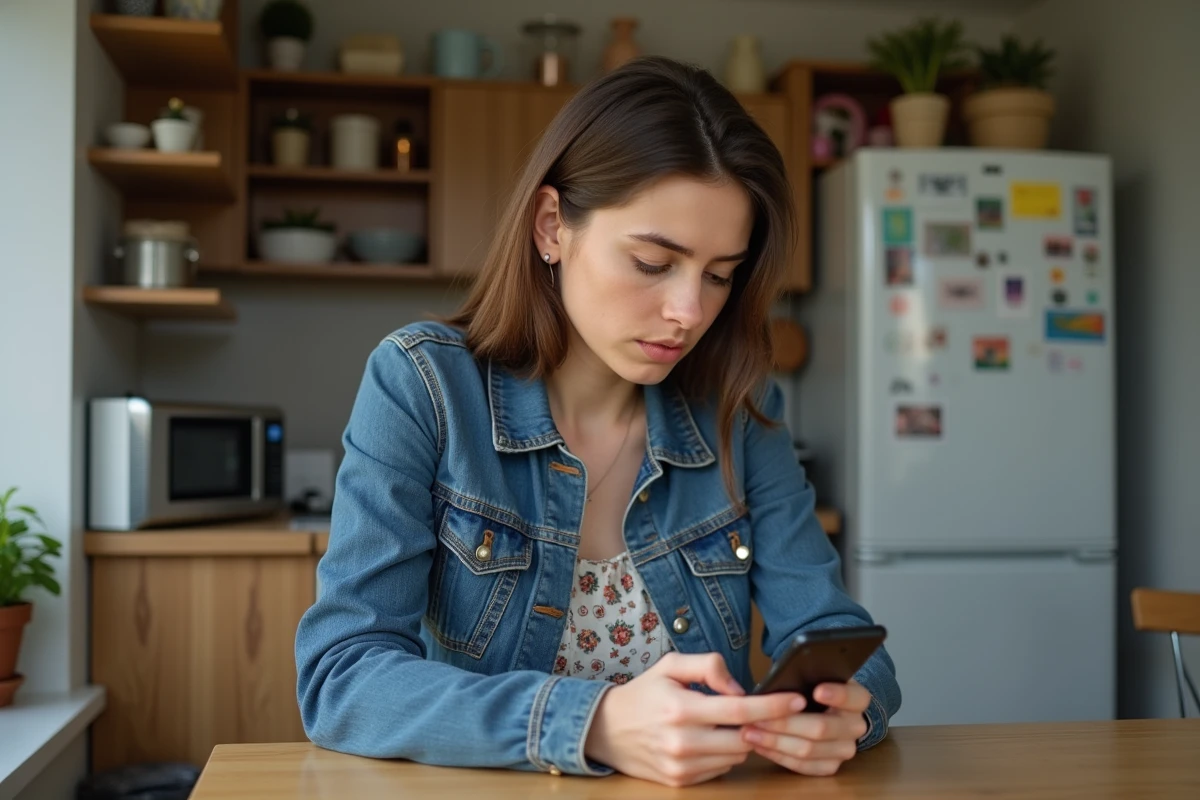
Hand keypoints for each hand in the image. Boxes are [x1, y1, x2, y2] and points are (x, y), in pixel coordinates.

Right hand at [584, 652, 803, 786]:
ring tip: (725, 724)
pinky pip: (720, 770)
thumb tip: (739, 688)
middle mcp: (683, 741)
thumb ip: (708, 667)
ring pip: (735, 757)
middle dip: (757, 725)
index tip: (797, 700)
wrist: (605, 730)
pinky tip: (709, 740)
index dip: (773, 706)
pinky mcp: (680, 782)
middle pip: (744, 738)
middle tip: (756, 711)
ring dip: (740, 740)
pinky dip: (723, 755)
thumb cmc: (643, 693)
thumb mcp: (670, 665)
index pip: (740, 711)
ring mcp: (682, 766)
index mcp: (682, 708)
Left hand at [740, 680, 870, 775]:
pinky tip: (759, 745)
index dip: (837, 695)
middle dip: (785, 723)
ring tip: (749, 731)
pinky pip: (803, 766)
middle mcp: (856, 726)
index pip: (854, 697)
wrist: (823, 710)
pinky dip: (778, 756)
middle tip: (758, 717)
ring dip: (775, 741)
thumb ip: (806, 675)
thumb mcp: (814, 675)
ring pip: (808, 750)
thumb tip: (783, 680)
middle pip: (821, 728)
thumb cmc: (811, 688)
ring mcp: (845, 749)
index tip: (817, 691)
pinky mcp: (831, 766)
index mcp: (858, 699)